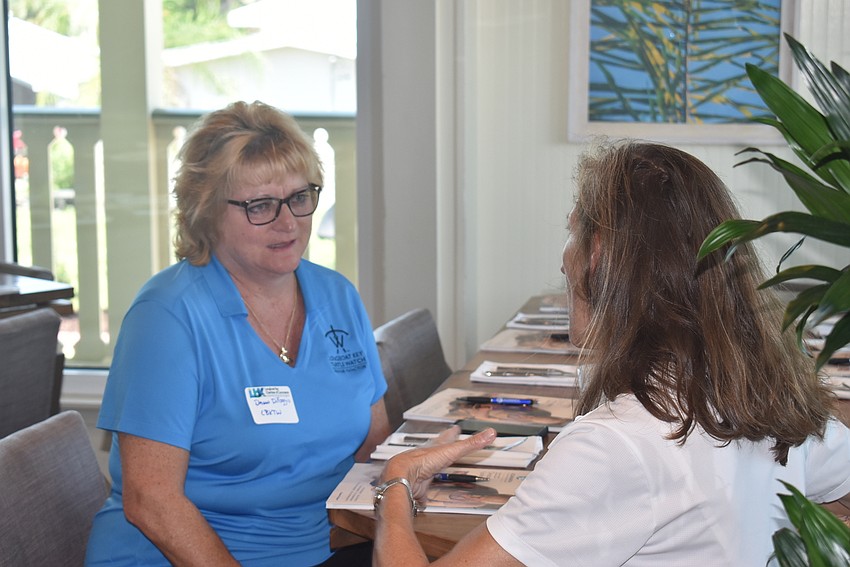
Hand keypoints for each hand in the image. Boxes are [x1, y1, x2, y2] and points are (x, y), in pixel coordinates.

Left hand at [380, 426, 497, 499]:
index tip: (455, 428)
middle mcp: (425, 460)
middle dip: (440, 451)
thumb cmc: (423, 461)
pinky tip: (424, 500)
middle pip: (435, 454)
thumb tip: (492, 432)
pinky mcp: (416, 490)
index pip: (445, 438)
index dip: (451, 434)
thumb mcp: (452, 451)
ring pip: (427, 473)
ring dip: (430, 473)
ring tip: (432, 472)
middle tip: (443, 447)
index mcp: (434, 449)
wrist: (401, 477)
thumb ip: (472, 444)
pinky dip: (423, 497)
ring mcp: (420, 474)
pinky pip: (421, 494)